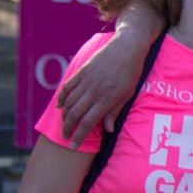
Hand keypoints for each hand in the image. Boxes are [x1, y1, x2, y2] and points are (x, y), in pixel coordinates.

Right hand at [57, 33, 147, 148]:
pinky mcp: (82, 71)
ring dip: (64, 116)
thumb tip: (108, 130)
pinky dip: (62, 98)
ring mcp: (86, 81)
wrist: (127, 47)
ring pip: (69, 102)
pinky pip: (67, 87)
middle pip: (75, 114)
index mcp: (107, 99)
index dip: (79, 136)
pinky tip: (60, 106)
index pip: (88, 122)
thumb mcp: (128, 93)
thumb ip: (115, 111)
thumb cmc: (131, 72)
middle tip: (65, 137)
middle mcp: (94, 91)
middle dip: (68, 128)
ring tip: (64, 124)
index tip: (73, 145)